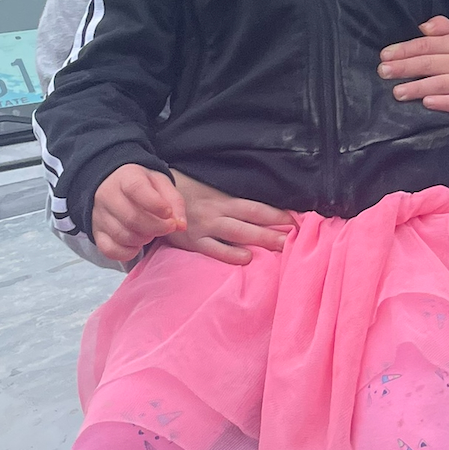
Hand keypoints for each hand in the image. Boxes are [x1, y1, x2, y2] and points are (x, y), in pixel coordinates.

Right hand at [91, 164, 186, 262]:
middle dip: (157, 228)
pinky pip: (110, 250)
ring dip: (144, 239)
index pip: (136, 189)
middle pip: (131, 218)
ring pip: (123, 236)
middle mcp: (107, 195)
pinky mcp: (96, 233)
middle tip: (168, 227)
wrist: (113, 186)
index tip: (168, 213)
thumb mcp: (161, 184)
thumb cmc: (142, 187)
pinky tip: (137, 243)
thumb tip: (181, 226)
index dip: (155, 204)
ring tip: (152, 231)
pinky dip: (128, 252)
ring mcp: (98, 216)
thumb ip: (175, 202)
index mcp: (126, 177)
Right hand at [163, 170, 294, 266]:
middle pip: (251, 219)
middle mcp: (216, 211)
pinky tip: (247, 259)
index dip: (276, 213)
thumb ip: (229, 199)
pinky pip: (213, 249)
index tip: (297, 220)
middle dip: (275, 228)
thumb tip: (260, 208)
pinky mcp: (191, 241)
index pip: (255, 206)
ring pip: (237, 233)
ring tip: (281, 247)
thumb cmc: (184, 193)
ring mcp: (204, 227)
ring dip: (260, 239)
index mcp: (222, 198)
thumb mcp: (208, 190)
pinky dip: (231, 255)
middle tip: (296, 236)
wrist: (151, 198)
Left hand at [379, 17, 448, 118]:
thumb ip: (441, 27)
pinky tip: (426, 102)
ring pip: (440, 83)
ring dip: (417, 87)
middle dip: (405, 67)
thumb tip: (424, 26)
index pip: (427, 45)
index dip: (404, 50)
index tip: (386, 55)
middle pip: (430, 63)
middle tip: (384, 71)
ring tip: (397, 91)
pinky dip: (442, 102)